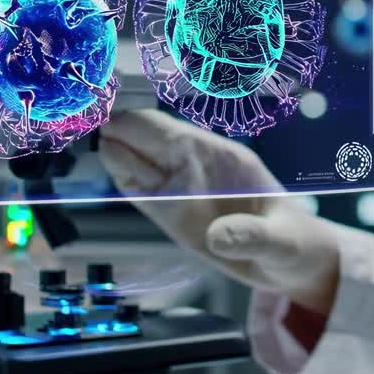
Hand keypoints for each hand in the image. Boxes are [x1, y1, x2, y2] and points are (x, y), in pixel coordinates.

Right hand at [99, 109, 340, 314]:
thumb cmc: (293, 243)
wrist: (293, 266)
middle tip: (79, 112)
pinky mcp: (173, 213)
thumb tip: (217, 237)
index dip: (137, 120)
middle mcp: (196, 168)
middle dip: (116, 125)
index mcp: (222, 159)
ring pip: (137, 161)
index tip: (107, 107)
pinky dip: (121, 175)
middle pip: (146, 139)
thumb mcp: (280, 243)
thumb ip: (251, 238)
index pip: (170, 132)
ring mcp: (182, 189)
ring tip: (80, 128)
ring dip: (113, 147)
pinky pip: (141, 191)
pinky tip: (103, 157)